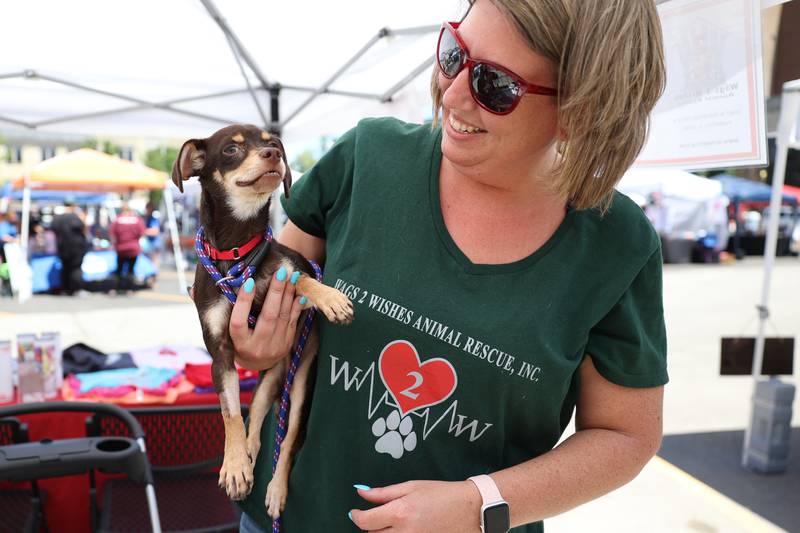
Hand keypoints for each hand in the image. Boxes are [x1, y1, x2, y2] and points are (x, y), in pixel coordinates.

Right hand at [229, 268, 305, 369]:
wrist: (256, 363)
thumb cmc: (240, 341)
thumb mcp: (232, 331)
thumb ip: (236, 312)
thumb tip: (246, 283)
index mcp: (239, 342)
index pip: (239, 321)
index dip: (244, 302)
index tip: (249, 281)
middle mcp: (257, 346)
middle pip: (268, 316)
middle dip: (275, 292)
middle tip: (280, 272)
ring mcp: (274, 347)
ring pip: (283, 317)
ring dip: (288, 294)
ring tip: (291, 276)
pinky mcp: (287, 344)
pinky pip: (293, 321)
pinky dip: (296, 306)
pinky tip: (298, 293)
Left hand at [350, 480, 480, 531]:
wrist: (471, 510)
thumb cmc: (443, 495)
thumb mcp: (412, 486)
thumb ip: (384, 493)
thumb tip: (362, 493)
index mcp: (400, 512)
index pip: (366, 522)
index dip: (356, 516)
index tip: (355, 513)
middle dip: (373, 525)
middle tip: (383, 515)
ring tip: (398, 523)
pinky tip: (407, 529)